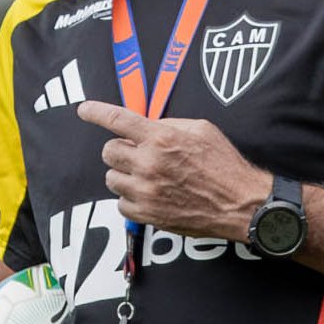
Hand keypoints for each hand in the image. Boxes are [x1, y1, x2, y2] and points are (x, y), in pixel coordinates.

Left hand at [77, 100, 270, 240]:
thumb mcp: (201, 129)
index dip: (95, 112)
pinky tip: (150, 194)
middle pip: (108, 151)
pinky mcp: (147, 214)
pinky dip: (131, 198)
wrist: (240, 203)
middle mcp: (148, 163)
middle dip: (120, 148)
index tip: (84, 110)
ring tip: (146, 176)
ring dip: (124, 174)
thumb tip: (146, 125)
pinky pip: (120, 203)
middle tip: (137, 152)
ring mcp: (145, 191)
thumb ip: (169, 124)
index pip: (117, 119)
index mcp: (161, 137)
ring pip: (111, 178)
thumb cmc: (224, 164)